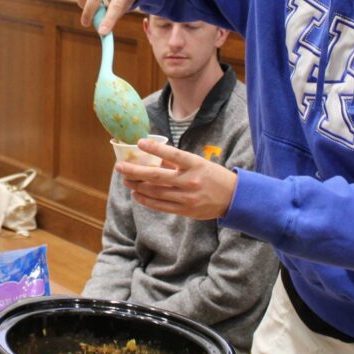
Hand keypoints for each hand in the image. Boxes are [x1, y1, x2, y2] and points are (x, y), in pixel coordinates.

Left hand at [116, 138, 237, 219]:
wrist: (233, 198)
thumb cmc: (214, 176)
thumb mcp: (199, 163)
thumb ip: (177, 161)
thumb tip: (154, 156)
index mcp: (195, 164)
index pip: (172, 154)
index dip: (155, 148)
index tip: (139, 142)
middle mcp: (190, 181)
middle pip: (157, 176)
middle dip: (135, 171)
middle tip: (120, 167)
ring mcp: (187, 197)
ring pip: (155, 192)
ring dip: (137, 186)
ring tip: (126, 180)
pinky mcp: (185, 210)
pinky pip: (161, 205)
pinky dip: (147, 200)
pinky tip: (137, 195)